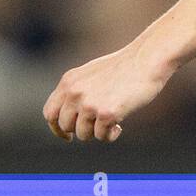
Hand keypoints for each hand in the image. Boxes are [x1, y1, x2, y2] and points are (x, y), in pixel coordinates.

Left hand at [43, 41, 172, 142]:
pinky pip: (102, 136)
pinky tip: (120, 124)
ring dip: (97, 132)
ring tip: (111, 121)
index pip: (50, 112)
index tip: (68, 135)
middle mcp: (75, 92)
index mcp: (69, 81)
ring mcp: (89, 103)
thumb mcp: (91, 74)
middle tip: (96, 128)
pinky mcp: (106, 113)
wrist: (146, 60)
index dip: (57, 128)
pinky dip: (111, 135)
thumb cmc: (123, 68)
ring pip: (83, 134)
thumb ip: (77, 92)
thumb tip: (68, 120)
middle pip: (66, 126)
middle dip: (80, 131)